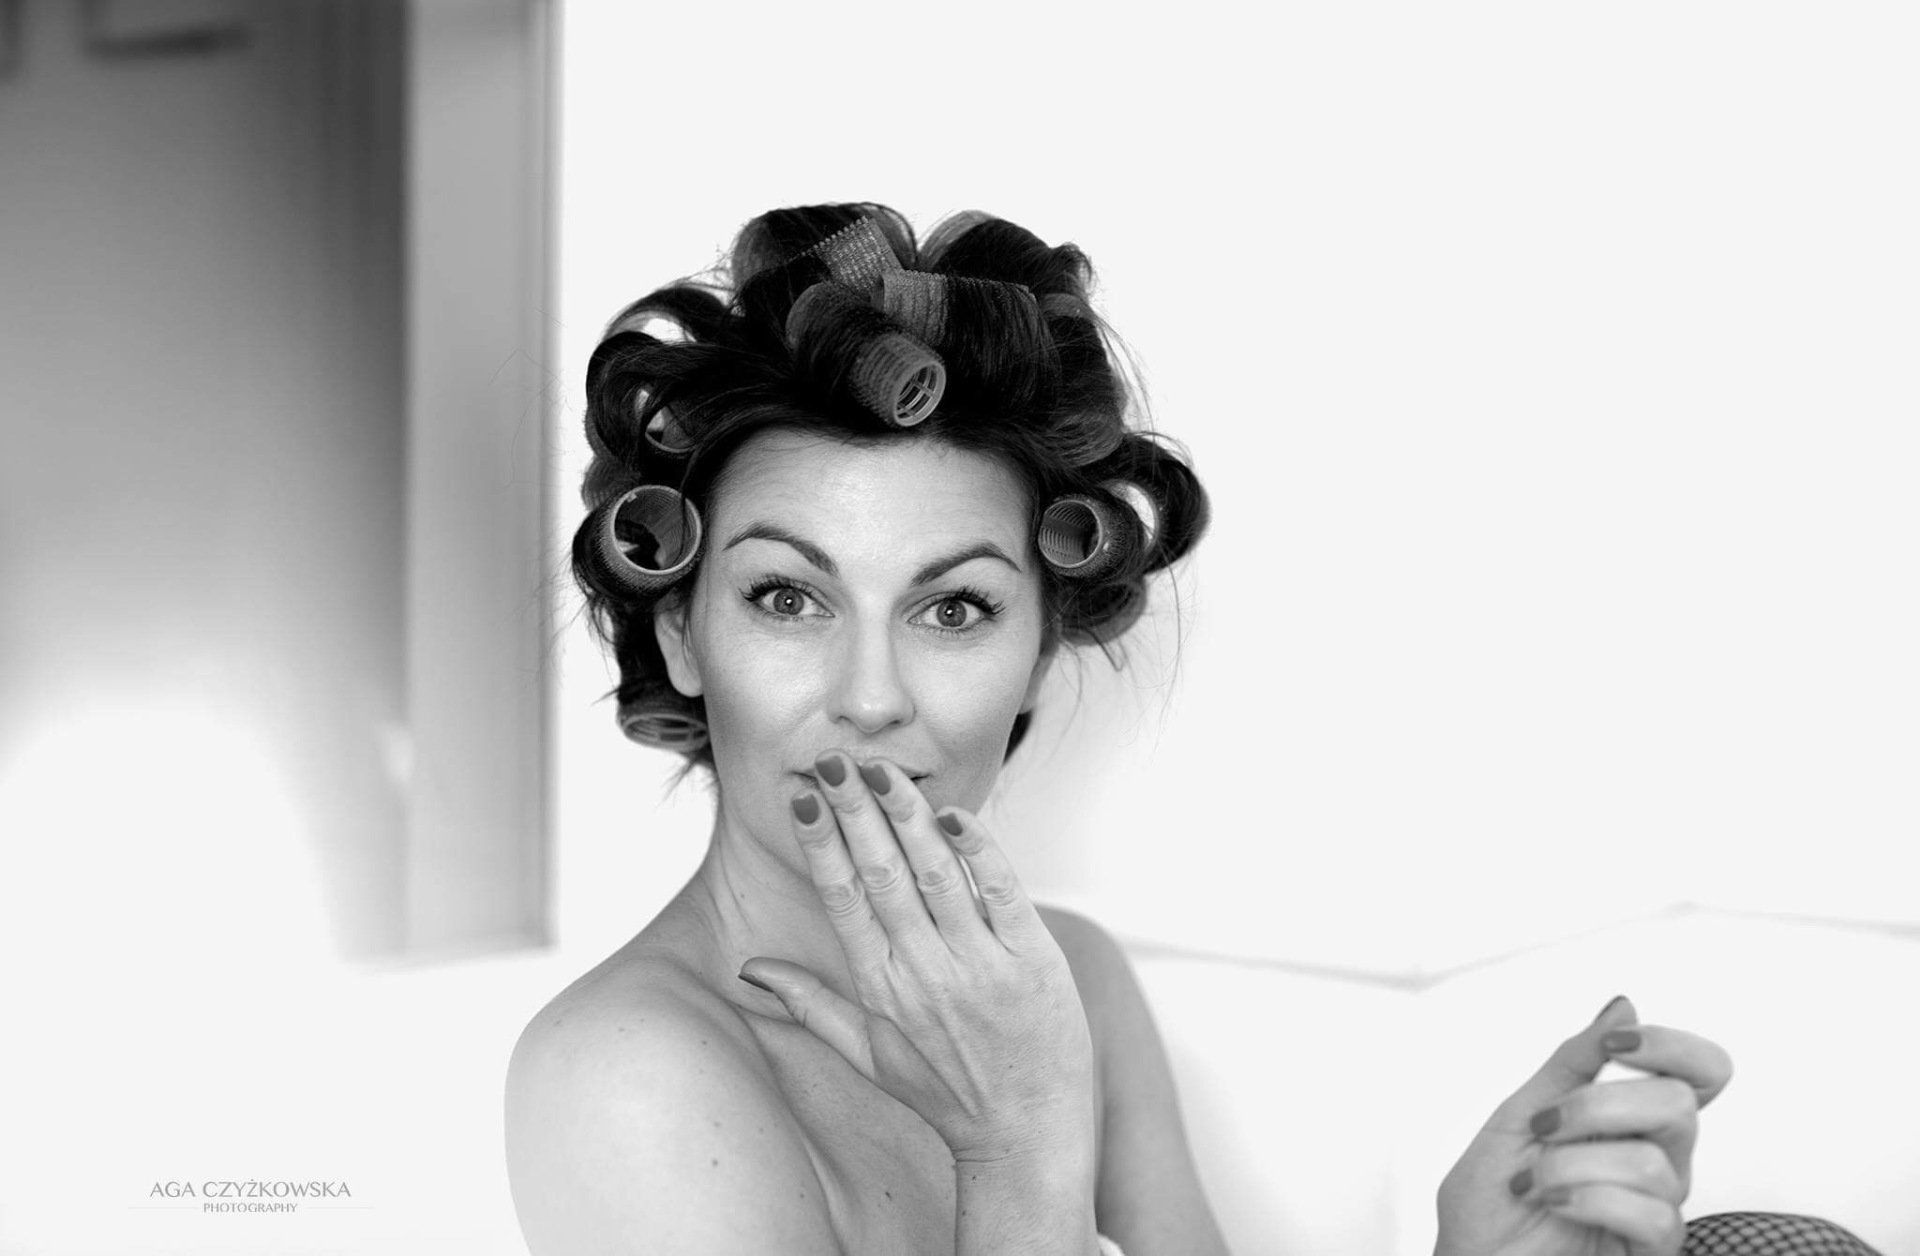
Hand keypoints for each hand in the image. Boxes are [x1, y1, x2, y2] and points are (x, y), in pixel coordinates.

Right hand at [737, 750, 1097, 1164]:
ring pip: (937, 874)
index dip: (821, 843)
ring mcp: (981, 966)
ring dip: (909, 816)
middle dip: (856, 811)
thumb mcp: (869, 1056)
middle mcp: (926, 973)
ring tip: (885, 771)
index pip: (843, 899)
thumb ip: (811, 1006)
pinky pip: (1003, 892)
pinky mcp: (1033, 962)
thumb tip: (752, 972)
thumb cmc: (948, 1095)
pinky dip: (980, 850)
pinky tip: (956, 815)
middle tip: (836, 759)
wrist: (1026, 1139)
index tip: (802, 796)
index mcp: (882, 988)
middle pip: (883, 874)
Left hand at [1436, 995, 1734, 1255]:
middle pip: (1678, 1102)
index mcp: (1629, 1120)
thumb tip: (1623, 1006)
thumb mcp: (1518, 1116)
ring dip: (1572, 1164)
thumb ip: (1571, 1064)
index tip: (1615, 1045)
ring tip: (1535, 1181)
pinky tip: (1553, 1203)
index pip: (1698, 1071)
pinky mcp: (1653, 1250)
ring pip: (1654, 1161)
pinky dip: (1587, 1199)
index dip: (1672, 1046)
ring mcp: (1655, 1208)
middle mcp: (1655, 1159)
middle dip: (1597, 1105)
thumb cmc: (1492, 1203)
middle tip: (1546, 1125)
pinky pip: (1652, 1214)